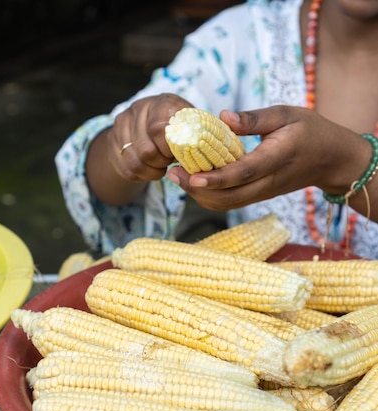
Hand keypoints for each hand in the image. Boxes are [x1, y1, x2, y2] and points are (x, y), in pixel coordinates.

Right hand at [109, 93, 192, 181]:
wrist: (151, 125)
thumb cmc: (179, 128)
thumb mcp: (190, 128)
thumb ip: (193, 139)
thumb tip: (193, 159)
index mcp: (161, 103)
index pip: (158, 130)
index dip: (168, 149)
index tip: (175, 154)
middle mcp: (138, 108)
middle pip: (146, 151)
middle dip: (160, 163)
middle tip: (168, 162)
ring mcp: (122, 124)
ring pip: (135, 163)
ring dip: (151, 172)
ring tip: (160, 168)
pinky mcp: (112, 140)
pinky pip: (126, 170)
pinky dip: (140, 176)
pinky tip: (149, 169)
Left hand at [165, 105, 367, 211]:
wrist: (331, 160)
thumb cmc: (310, 131)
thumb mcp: (286, 114)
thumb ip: (254, 118)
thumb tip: (221, 118)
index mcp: (276, 158)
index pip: (241, 173)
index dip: (215, 178)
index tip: (189, 175)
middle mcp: (267, 182)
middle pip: (228, 196)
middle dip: (197, 190)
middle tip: (172, 174)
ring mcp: (263, 192)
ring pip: (227, 204)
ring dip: (200, 196)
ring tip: (178, 178)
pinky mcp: (259, 196)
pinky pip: (231, 202)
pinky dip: (210, 197)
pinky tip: (195, 182)